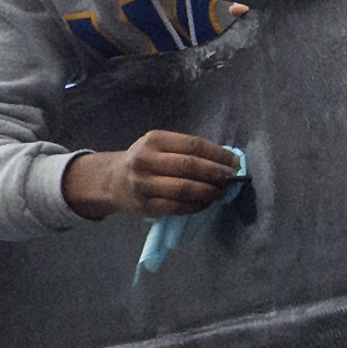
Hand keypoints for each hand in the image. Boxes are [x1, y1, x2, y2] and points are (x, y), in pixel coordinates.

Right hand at [61, 129, 242, 221]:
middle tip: (232, 179)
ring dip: (209, 191)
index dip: (217, 154)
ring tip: (221, 192)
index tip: (234, 162)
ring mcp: (144, 185)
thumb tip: (224, 160)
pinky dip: (197, 206)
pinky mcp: (145, 207)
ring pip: (185, 189)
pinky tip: (207, 203)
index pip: (193, 145)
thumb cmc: (144, 161)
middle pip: (190, 166)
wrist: (112, 181)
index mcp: (154, 140)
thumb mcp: (158, 145)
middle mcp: (146, 161)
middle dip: (216, 173)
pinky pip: (178, 207)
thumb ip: (185, 150)